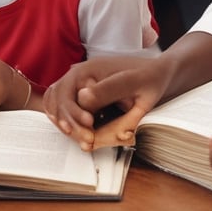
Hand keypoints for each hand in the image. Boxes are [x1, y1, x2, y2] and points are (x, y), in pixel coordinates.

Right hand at [44, 55, 172, 151]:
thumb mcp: (134, 83)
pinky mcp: (80, 94)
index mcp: (88, 69)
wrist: (156, 75)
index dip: (73, 115)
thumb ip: (109, 90)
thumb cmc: (148, 79)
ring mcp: (78, 85)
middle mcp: (78, 75)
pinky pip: (60, 106)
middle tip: (89, 140)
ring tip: (84, 138)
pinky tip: (75, 131)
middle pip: (58, 103)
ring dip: (65, 124)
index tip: (90, 126)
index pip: (65, 95)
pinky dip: (63, 119)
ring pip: (55, 106)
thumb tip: (82, 97)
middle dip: (71, 124)